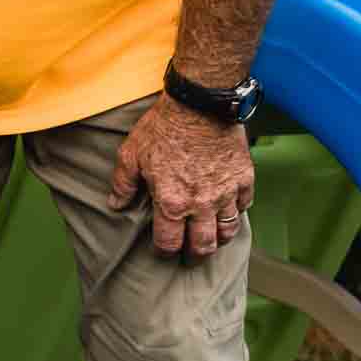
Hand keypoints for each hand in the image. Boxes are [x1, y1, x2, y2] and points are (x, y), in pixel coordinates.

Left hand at [107, 95, 254, 258]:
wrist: (199, 104)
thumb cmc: (162, 128)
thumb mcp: (131, 154)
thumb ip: (123, 184)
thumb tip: (115, 205)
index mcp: (171, 203)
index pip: (169, 243)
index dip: (164, 252)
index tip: (162, 251)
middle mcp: (201, 205)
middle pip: (202, 246)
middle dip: (195, 255)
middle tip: (190, 256)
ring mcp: (226, 193)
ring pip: (227, 231)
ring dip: (218, 239)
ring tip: (211, 239)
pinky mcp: (244, 179)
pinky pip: (244, 206)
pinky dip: (236, 211)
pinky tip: (227, 210)